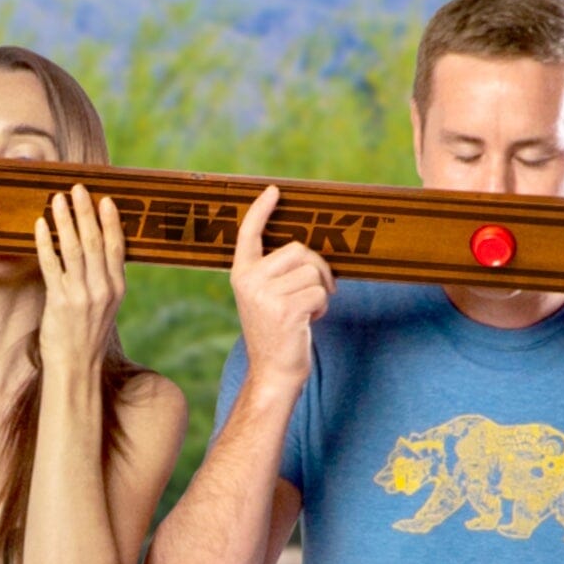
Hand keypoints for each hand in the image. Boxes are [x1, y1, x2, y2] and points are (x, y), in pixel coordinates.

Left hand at [36, 183, 125, 372]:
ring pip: (73, 249)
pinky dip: (45, 242)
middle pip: (94, 242)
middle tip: (78, 189)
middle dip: (85, 212)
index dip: (110, 222)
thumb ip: (103, 281)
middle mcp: (102, 289)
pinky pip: (51, 264)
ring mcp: (81, 294)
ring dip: (65, 220)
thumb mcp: (105, 307)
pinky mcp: (60, 301)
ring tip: (58, 199)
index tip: (105, 200)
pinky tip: (40, 225)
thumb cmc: (87, 336)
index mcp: (117, 288)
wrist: (76, 367)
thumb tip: (96, 253)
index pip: (116, 247)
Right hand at [231, 185, 332, 395]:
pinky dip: (322, 305)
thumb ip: (275, 273)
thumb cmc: (276, 334)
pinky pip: (320, 291)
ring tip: (305, 311)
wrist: (273, 372)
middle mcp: (249, 280)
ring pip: (313, 271)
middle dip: (316, 267)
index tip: (274, 191)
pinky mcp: (286, 309)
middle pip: (298, 249)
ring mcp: (266, 295)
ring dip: (320, 291)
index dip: (261, 210)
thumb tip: (306, 251)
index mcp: (241, 274)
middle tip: (315, 290)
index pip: (249, 234)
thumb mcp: (265, 298)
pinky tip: (309, 320)